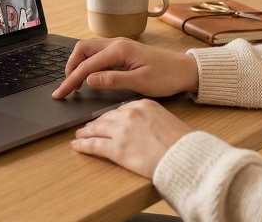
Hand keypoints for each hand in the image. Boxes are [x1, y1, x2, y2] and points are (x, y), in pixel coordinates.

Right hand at [52, 38, 198, 98]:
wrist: (186, 70)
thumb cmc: (167, 76)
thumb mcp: (140, 82)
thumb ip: (113, 80)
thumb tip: (89, 79)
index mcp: (119, 50)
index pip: (87, 65)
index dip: (71, 80)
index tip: (61, 93)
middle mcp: (116, 43)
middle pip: (83, 49)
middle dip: (70, 67)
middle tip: (66, 87)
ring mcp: (120, 45)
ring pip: (90, 49)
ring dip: (78, 63)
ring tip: (74, 82)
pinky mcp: (123, 51)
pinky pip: (99, 53)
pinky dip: (88, 63)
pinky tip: (89, 76)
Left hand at [72, 99, 193, 177]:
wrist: (185, 157)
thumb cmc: (183, 143)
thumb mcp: (167, 120)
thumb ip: (152, 119)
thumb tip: (146, 126)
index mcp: (144, 105)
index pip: (121, 109)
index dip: (111, 116)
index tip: (107, 119)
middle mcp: (130, 114)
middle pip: (107, 117)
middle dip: (96, 123)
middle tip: (89, 126)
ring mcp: (121, 131)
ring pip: (97, 129)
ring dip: (86, 132)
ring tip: (79, 134)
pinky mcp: (116, 149)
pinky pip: (94, 145)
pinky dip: (83, 145)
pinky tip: (76, 145)